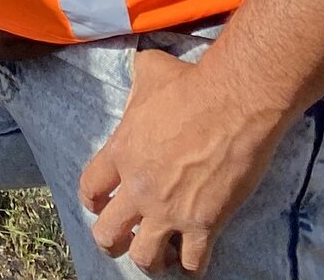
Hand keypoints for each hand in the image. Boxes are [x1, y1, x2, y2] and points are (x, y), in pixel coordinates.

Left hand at [78, 49, 286, 274]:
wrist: (234, 103)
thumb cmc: (191, 84)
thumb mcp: (151, 71)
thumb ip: (139, 77)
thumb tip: (142, 64)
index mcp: (120, 153)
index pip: (90, 187)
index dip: (94, 200)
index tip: (102, 204)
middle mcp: (138, 188)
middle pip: (108, 233)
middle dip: (114, 241)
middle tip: (127, 238)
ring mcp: (169, 210)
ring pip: (145, 258)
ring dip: (150, 260)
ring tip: (161, 255)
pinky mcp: (204, 224)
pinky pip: (192, 263)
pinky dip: (192, 267)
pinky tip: (195, 260)